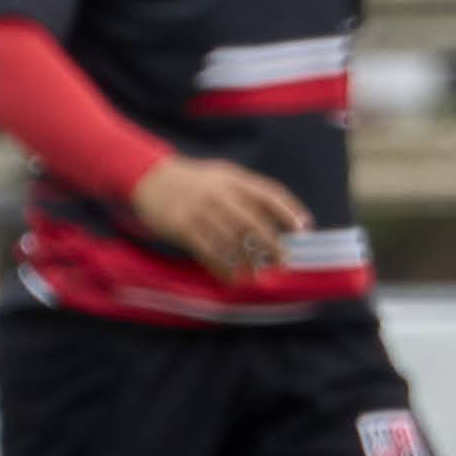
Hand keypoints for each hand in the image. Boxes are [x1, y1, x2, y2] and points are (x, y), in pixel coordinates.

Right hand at [129, 154, 310, 278]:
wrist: (151, 179)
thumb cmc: (196, 182)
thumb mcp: (223, 176)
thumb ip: (249, 192)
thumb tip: (281, 217)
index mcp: (233, 179)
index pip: (268, 193)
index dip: (288, 210)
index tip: (304, 228)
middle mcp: (219, 194)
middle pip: (252, 221)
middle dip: (271, 243)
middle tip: (284, 261)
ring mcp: (200, 210)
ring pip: (230, 240)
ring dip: (247, 260)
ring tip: (257, 274)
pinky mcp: (182, 227)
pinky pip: (207, 251)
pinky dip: (222, 267)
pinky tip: (232, 278)